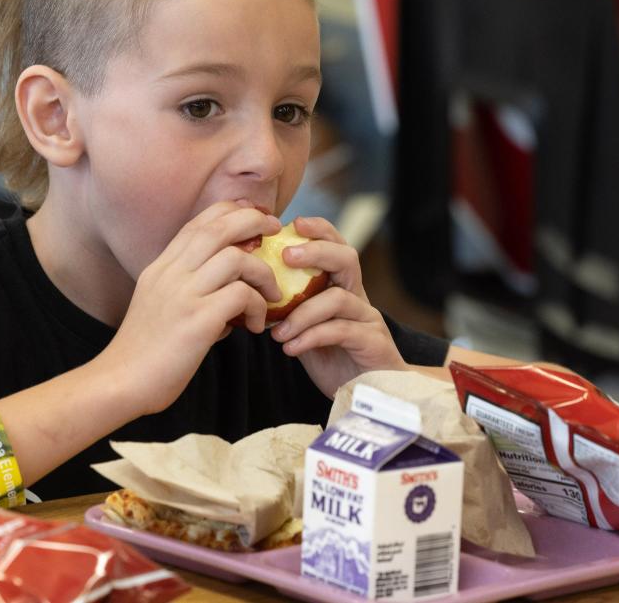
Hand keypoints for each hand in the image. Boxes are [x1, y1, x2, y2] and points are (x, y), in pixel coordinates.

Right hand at [101, 201, 282, 415]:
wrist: (119, 382)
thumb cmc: (144, 352)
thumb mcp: (159, 305)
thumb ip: (189, 291)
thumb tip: (229, 294)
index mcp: (161, 266)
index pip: (199, 221)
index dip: (231, 211)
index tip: (253, 219)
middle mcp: (171, 273)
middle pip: (219, 226)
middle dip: (253, 220)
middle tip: (274, 230)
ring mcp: (183, 294)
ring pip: (236, 258)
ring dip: (263, 273)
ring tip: (271, 295)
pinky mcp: (198, 320)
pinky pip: (242, 295)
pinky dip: (257, 307)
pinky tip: (254, 325)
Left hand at [269, 217, 405, 397]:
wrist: (367, 396)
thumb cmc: (331, 357)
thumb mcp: (305, 327)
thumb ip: (288, 307)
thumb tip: (247, 288)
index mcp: (342, 286)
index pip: (336, 245)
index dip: (319, 230)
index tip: (293, 222)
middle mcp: (358, 297)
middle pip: (346, 258)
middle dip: (316, 251)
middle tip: (285, 256)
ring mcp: (368, 319)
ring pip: (339, 298)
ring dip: (302, 312)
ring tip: (278, 330)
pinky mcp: (372, 343)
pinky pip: (341, 331)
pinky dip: (311, 336)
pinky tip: (289, 348)